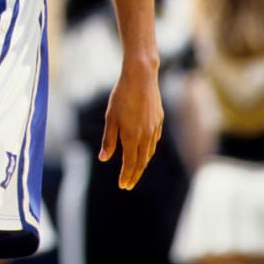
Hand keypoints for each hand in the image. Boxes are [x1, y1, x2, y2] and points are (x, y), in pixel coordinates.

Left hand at [99, 59, 163, 189]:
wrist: (141, 77)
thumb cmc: (121, 96)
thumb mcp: (110, 117)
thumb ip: (109, 140)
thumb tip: (104, 159)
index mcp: (132, 137)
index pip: (130, 164)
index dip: (126, 176)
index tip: (123, 186)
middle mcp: (145, 136)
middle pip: (141, 162)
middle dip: (134, 175)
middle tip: (129, 185)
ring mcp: (154, 128)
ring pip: (149, 152)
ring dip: (142, 164)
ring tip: (136, 170)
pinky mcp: (159, 120)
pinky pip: (154, 141)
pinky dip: (149, 150)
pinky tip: (146, 150)